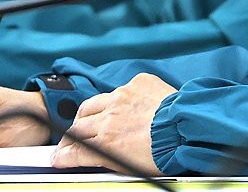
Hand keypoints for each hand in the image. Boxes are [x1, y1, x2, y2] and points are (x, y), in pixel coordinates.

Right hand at [52, 73, 175, 173]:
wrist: (188, 127)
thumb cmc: (165, 151)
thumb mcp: (129, 165)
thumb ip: (104, 159)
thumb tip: (90, 159)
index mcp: (107, 142)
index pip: (76, 150)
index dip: (64, 155)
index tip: (59, 157)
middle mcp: (109, 117)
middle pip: (78, 126)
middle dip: (70, 136)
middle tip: (69, 141)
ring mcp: (122, 97)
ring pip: (93, 104)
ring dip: (87, 114)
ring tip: (86, 120)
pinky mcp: (137, 83)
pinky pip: (120, 90)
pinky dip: (118, 99)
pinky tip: (123, 106)